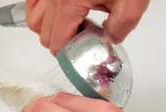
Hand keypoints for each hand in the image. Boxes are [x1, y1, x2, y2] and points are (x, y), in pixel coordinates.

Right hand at [25, 0, 149, 54]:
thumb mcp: (132, 3)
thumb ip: (119, 29)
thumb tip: (107, 42)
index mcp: (68, 2)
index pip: (57, 44)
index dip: (73, 52)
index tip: (88, 47)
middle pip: (44, 35)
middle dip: (64, 40)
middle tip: (87, 32)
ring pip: (34, 20)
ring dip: (52, 28)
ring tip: (76, 20)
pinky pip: (32, 2)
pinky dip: (42, 11)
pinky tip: (62, 11)